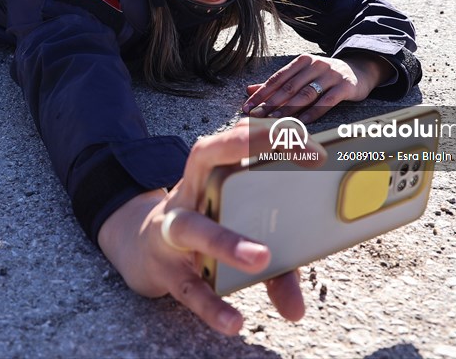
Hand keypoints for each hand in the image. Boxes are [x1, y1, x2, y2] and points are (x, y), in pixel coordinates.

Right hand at [98, 120, 322, 334]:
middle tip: (305, 155)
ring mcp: (172, 229)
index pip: (238, 139)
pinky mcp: (164, 270)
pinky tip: (234, 321)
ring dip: (226, 240)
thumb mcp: (240, 238)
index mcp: (210, 175)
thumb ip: (276, 266)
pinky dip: (210, 304)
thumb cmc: (202, 234)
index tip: (315, 146)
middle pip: (207, 155)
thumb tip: (298, 309)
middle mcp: (189, 193)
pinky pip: (188, 287)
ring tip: (262, 258)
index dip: (273, 135)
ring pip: (194, 226)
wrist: (140, 252)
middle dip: (248, 148)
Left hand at [243, 53, 390, 122]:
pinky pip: (326, 102)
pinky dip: (313, 112)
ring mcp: (331, 75)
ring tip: (274, 121)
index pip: (277, 78)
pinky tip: (301, 122)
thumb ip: (278, 83)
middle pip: (289, 87)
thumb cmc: (325, 76)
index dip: (261, 93)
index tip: (247, 107)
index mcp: (302, 61)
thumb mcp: (302, 74)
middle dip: (270, 104)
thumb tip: (249, 89)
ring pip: (306, 94)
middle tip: (256, 117)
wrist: (358, 71)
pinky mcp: (344, 86)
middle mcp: (315, 65)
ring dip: (288, 109)